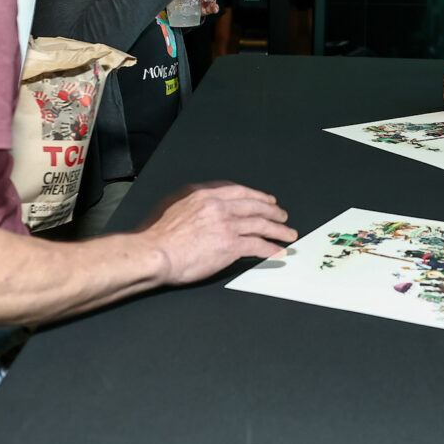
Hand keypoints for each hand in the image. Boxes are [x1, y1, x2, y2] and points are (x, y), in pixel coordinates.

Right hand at [139, 181, 296, 285]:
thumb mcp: (172, 205)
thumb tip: (201, 206)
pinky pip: (257, 245)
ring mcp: (226, 225)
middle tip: (282, 216)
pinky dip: (270, 248)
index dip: (256, 196)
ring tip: (288, 234)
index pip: (238, 191)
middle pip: (254, 205)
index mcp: (204, 194)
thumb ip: (191, 202)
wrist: (155, 253)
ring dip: (278, 230)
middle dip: (272, 211)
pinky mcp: (230, 245)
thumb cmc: (156, 235)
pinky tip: (278, 251)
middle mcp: (218, 206)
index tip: (266, 200)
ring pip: (260, 224)